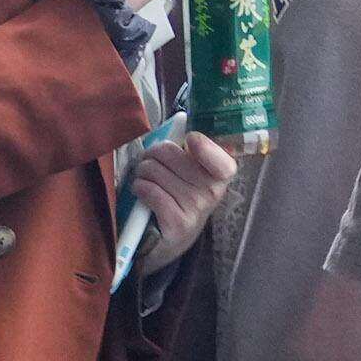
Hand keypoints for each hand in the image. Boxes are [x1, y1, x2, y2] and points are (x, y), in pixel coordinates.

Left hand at [127, 126, 239, 277]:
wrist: (169, 241)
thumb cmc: (177, 197)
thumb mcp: (189, 172)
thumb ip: (188, 148)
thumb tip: (181, 119)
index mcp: (221, 173)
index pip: (220, 156)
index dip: (203, 145)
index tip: (190, 140)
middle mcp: (213, 191)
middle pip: (169, 153)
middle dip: (151, 155)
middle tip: (149, 163)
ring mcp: (196, 209)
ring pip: (154, 172)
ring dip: (141, 173)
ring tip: (143, 179)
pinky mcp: (177, 224)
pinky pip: (150, 192)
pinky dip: (139, 188)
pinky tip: (140, 192)